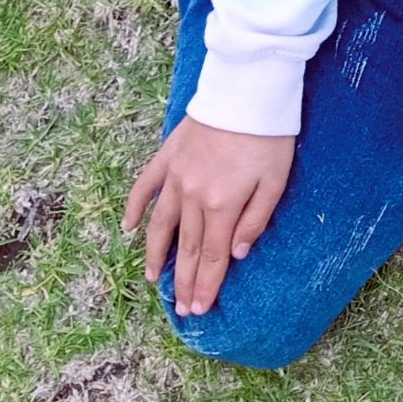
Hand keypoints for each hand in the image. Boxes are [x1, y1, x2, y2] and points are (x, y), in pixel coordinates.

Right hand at [123, 116, 293, 317]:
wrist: (246, 91)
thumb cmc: (268, 137)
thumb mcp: (275, 182)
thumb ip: (255, 220)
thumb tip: (236, 255)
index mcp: (222, 205)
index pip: (211, 256)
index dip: (205, 285)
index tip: (198, 310)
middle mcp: (193, 196)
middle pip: (186, 248)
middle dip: (183, 282)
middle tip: (180, 309)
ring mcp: (175, 177)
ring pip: (160, 225)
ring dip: (155, 255)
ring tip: (152, 279)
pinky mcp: (166, 157)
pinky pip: (144, 187)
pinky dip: (133, 208)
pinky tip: (127, 228)